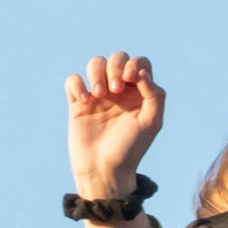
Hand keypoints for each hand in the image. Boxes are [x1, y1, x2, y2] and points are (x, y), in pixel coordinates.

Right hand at [65, 52, 164, 199]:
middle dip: (115, 66)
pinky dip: (77, 84)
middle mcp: (120, 92)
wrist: (104, 170)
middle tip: (116, 89)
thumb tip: (142, 73)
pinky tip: (84, 101)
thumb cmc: (130, 149)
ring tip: (99, 95)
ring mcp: (98, 95)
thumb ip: (154, 96)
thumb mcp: (151, 123)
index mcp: (139, 94)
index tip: (131, 80)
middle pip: (118, 58)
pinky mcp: (78, 103)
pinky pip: (73, 79)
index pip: (140, 64)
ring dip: (96, 72)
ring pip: (95, 63)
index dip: (135, 64)